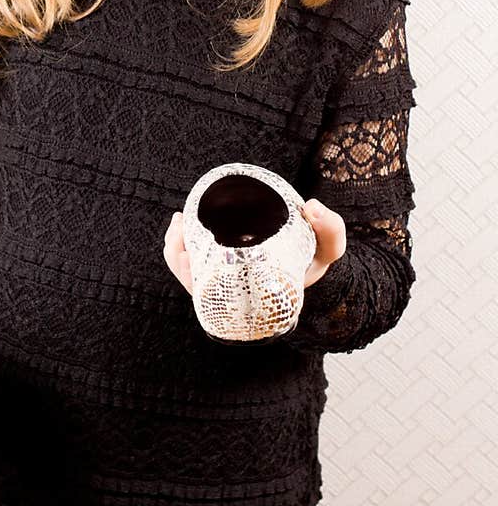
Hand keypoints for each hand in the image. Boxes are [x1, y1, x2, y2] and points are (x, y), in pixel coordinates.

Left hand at [162, 199, 345, 294]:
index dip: (191, 277)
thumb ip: (330, 230)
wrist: (314, 263)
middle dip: (178, 256)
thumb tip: (311, 207)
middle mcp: (233, 293)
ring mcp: (225, 280)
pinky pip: (193, 263)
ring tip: (179, 221)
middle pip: (192, 281)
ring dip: (175, 249)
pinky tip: (180, 223)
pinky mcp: (222, 266)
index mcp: (249, 298)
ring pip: (188, 271)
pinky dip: (182, 246)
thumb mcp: (328, 249)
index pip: (211, 296)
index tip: (186, 254)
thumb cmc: (316, 260)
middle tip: (180, 226)